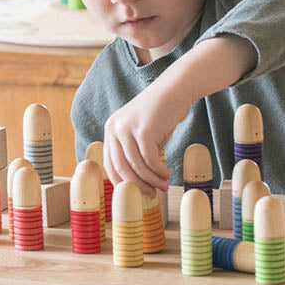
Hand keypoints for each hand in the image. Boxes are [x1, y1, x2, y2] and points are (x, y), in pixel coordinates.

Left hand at [102, 80, 183, 195]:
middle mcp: (114, 128)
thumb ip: (134, 152)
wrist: (174, 90)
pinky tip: (167, 174)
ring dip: (151, 180)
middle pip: (121, 168)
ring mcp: (127, 128)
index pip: (109, 163)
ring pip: (136, 166)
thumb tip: (137, 182)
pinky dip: (159, 171)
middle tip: (151, 194)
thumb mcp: (141, 133)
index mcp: (111, 130)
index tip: (135, 193)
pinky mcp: (144, 130)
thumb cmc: (160, 115)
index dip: (121, 182)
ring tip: (163, 186)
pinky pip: (150, 160)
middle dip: (136, 185)